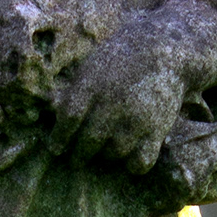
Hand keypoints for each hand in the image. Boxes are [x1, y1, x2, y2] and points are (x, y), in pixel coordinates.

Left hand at [56, 21, 189, 175]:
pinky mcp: (157, 130)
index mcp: (92, 86)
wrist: (164, 51)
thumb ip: (73, 92)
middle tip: (79, 158)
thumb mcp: (92, 68)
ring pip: (114, 154)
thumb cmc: (119, 61)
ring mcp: (136, 119)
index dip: (59, 138)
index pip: (69, 119)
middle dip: (80, 155)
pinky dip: (134, 164)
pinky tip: (132, 155)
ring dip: (107, 155)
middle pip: (89, 142)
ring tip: (107, 148)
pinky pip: (140, 162)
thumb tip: (51, 111)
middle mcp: (112, 104)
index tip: (56, 149)